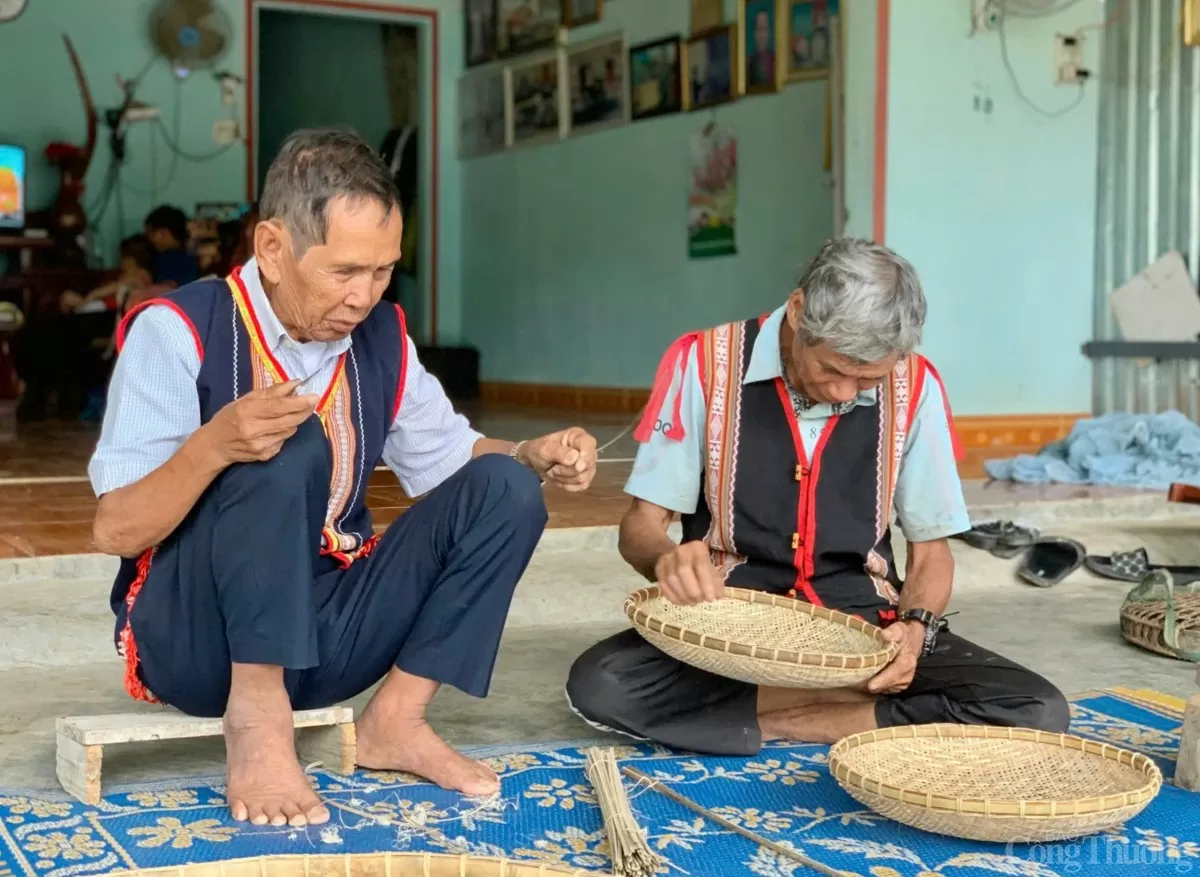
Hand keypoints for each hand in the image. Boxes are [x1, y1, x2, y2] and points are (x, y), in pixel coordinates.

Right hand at [200, 380, 318, 464]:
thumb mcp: (246, 399)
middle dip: (304, 411)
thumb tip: (296, 383)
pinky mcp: (265, 455)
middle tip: (312, 402)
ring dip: (294, 421)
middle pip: (290, 420)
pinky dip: (284, 433)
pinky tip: (275, 429)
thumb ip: (272, 392)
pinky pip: (284, 441)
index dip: (299, 402)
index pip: (279, 406)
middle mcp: (254, 429)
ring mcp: (260, 445)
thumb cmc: (230, 417)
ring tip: (288, 414)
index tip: (315, 396)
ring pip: (290, 431)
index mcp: (247, 411)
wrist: (215, 445)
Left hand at [519, 427, 596, 491]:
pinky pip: (581, 486)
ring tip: (554, 471)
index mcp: (578, 436)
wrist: (534, 463)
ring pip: (583, 478)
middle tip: (553, 468)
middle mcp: (587, 449)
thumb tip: (575, 458)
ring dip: (564, 478)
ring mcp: (588, 464)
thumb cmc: (538, 450)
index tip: (577, 466)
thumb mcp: (544, 449)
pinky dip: (567, 485)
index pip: (589, 444)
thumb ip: (559, 452)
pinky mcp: (585, 477)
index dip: (586, 456)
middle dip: (566, 471)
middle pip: (586, 466)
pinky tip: (559, 479)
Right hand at [654, 541, 724, 604]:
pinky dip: (673, 597)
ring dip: (683, 595)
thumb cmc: (699, 564)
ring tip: (692, 602)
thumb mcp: (710, 569)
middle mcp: (680, 551)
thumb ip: (715, 581)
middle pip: (683, 571)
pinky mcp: (658, 569)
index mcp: (697, 548)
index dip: (706, 584)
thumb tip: (718, 595)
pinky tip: (682, 602)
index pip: (701, 565)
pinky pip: (663, 585)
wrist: (678, 556)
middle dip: (693, 591)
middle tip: (700, 601)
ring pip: (671, 579)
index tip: (710, 599)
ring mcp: (666, 560)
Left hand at [866, 620, 924, 694]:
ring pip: (886, 689)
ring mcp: (904, 682)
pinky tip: (868, 679)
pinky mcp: (899, 686)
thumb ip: (893, 632)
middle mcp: (907, 675)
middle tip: (858, 683)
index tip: (871, 685)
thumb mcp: (899, 630)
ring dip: (875, 686)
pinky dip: (878, 686)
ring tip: (861, 681)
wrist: (912, 642)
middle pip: (888, 684)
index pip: (894, 674)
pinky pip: (886, 689)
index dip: (882, 680)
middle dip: (874, 684)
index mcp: (907, 663)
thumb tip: (885, 634)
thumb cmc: (904, 636)